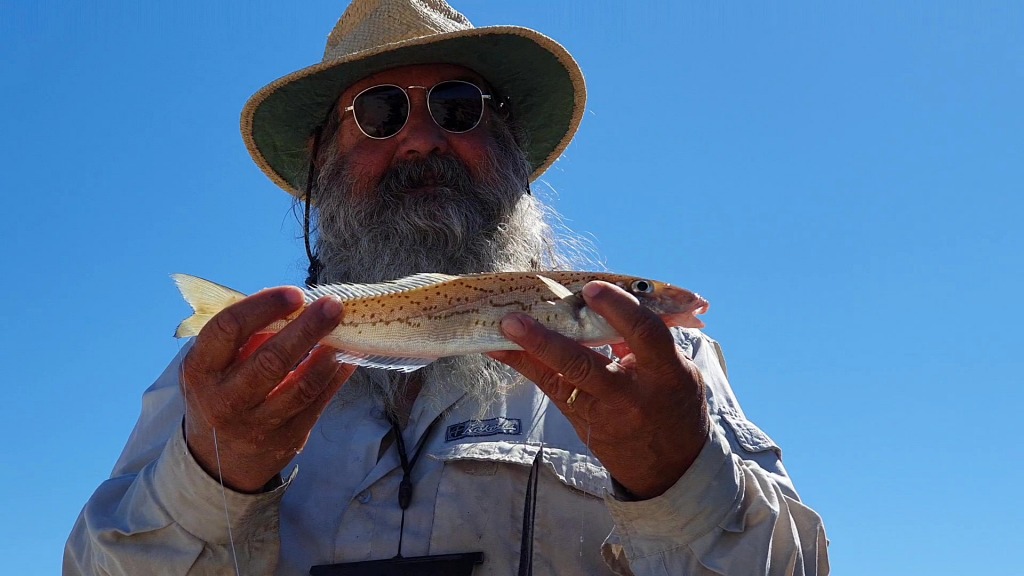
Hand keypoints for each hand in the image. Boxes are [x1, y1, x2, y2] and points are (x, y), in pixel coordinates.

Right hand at [180, 287, 355, 492]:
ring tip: (344, 331)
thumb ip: (245, 336)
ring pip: (300, 387)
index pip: (228, 329)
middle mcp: (225, 400)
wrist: (220, 460)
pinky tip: (348, 357)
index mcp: (200, 370)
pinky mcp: (286, 438)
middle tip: (333, 305)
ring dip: (327, 356)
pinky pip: (318, 403)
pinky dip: (336, 377)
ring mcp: (256, 424)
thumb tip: (292, 302)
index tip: (296, 293)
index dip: (264, 307)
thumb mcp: (214, 365)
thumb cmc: (221, 393)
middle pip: (270, 360)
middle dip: (307, 329)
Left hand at [489, 281, 708, 499]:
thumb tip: (609, 305)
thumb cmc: (675, 404)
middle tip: (518, 318)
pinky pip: (551, 388)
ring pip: (560, 379)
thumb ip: (646, 341)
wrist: (671, 467)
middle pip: (585, 365)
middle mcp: (630, 394)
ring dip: (527, 352)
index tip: (591, 287)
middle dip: (548, 341)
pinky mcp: (582, 422)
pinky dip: (525, 365)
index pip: (644, 334)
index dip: (618, 309)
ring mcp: (603, 412)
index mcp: (665, 373)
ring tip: (500, 329)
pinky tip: (500, 348)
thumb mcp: (677, 370)